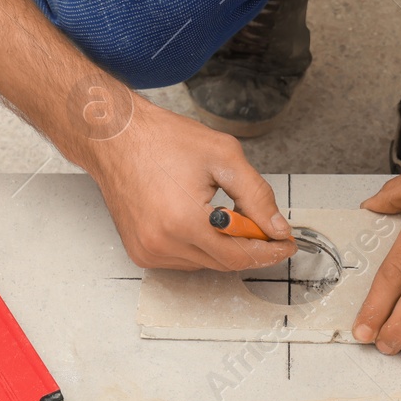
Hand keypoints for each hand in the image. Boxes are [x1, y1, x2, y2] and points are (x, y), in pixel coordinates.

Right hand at [80, 94, 295, 271]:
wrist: (115, 137)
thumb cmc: (163, 140)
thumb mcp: (223, 157)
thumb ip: (257, 196)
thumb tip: (277, 228)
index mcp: (183, 221)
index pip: (238, 255)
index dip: (267, 251)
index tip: (285, 243)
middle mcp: (162, 243)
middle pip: (224, 263)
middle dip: (249, 246)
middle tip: (266, 227)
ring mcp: (148, 251)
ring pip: (205, 263)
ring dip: (223, 246)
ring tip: (222, 212)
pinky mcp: (140, 252)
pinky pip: (184, 260)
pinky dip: (200, 246)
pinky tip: (198, 219)